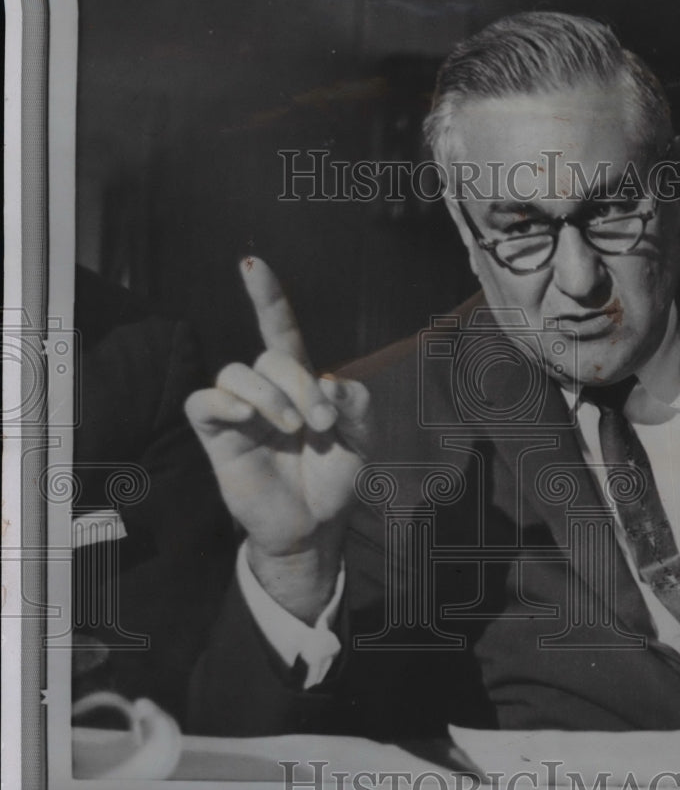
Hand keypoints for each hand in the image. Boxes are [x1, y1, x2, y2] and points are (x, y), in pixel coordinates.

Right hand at [185, 257, 370, 621]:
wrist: (316, 525)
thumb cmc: (335, 478)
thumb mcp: (363, 438)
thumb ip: (357, 404)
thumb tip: (327, 381)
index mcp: (300, 382)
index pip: (281, 330)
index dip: (267, 298)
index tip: (252, 264)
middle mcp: (267, 390)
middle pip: (270, 355)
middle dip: (300, 384)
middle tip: (321, 423)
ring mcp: (240, 412)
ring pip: (236, 371)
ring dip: (271, 394)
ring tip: (293, 428)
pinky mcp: (218, 437)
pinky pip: (204, 402)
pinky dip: (225, 401)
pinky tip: (249, 417)